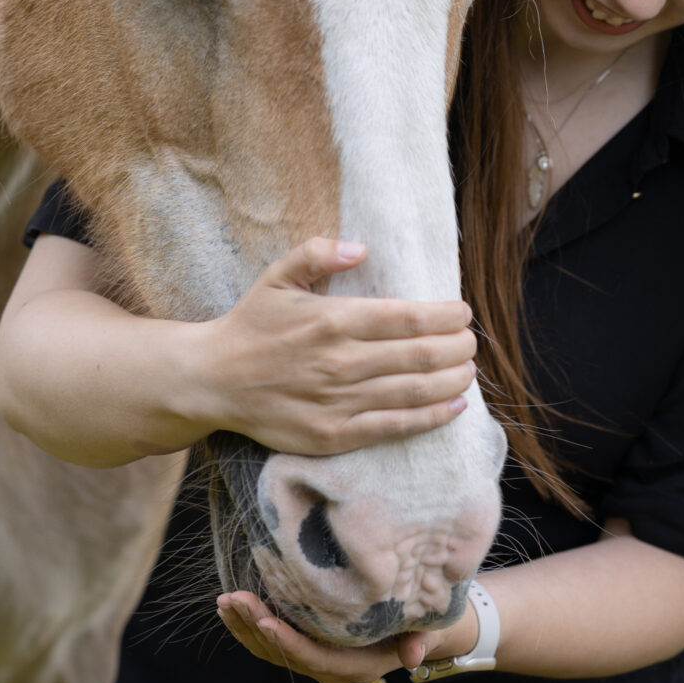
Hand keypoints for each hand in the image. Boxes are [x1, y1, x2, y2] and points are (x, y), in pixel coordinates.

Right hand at [175, 240, 475, 456]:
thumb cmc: (250, 325)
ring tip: (467, 369)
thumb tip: (361, 248)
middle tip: (471, 341)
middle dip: (458, 347)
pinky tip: (453, 407)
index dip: (446, 317)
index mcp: (333, 320)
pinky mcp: (335, 434)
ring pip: (415, 391)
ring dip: (452, 380)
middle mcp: (341, 362)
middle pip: (421, 355)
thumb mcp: (276, 277)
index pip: (408, 319)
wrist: (213, 380)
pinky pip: (395, 426)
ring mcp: (340, 401)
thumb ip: (317, 252)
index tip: (463, 313)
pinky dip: (431, 416)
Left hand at [216, 591, 477, 682]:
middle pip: (286, 654)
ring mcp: (316, 662)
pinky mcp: (306, 649)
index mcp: (357, 667)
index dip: (289, 641)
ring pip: (273, 652)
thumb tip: (414, 656)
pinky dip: (249, 627)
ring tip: (223, 601)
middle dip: (256, 627)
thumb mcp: (428, 628)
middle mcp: (332, 671)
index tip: (264, 619)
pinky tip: (231, 609)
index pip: (315, 658)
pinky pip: (273, 645)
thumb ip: (420, 640)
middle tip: (232, 599)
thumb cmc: (422, 622)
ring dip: (245, 627)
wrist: (419, 631)